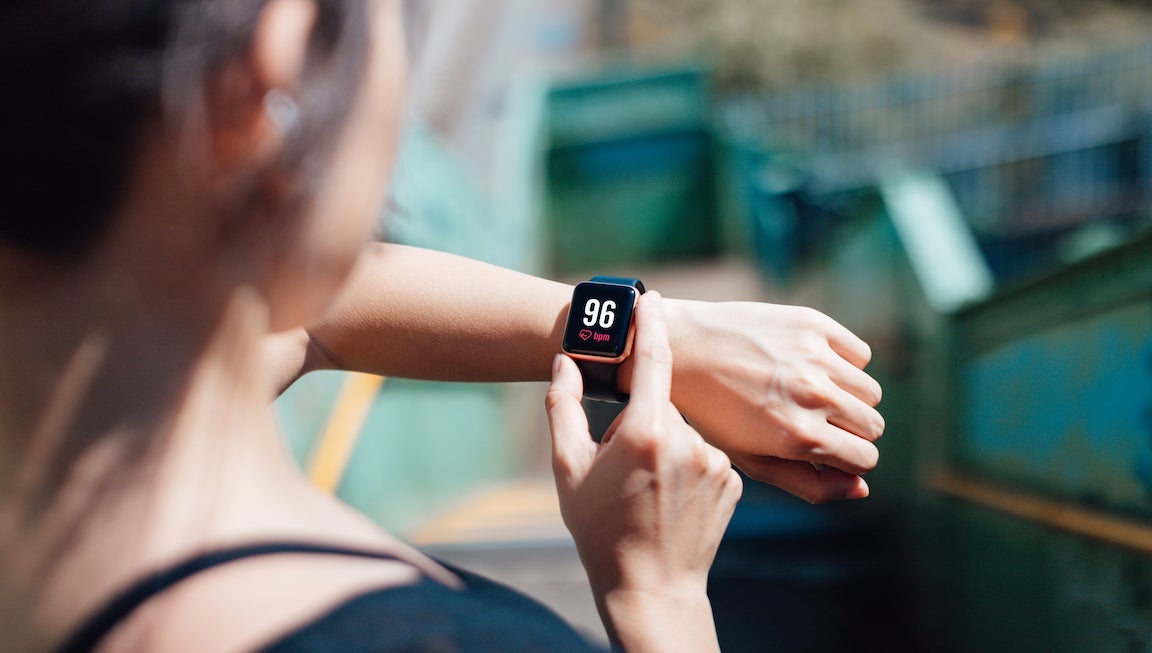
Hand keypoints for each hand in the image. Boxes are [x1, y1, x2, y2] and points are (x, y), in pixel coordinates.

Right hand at [546, 292, 741, 652]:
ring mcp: (718, 462)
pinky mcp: (735, 482)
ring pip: (687, 433)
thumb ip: (563, 408)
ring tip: (647, 490)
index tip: (649, 298)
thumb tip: (565, 364)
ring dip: (667, 448)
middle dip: (642, 424)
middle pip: (663, 407)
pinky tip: (671, 498)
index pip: (653, 361)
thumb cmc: (600, 529)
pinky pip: (707, 457)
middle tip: (622, 466)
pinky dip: (689, 467)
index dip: (650, 324)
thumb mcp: (567, 469)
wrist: (651, 587)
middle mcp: (689, 440)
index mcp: (646, 431)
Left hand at [648, 300, 883, 502]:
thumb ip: (810, 484)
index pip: (866, 459)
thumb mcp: (752, 460)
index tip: (829, 452)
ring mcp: (814, 356)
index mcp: (798, 436)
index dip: (850, 460)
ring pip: (870, 391)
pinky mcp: (812, 324)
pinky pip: (860, 354)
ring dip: (848, 398)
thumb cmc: (715, 413)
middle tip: (815, 422)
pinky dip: (844, 363)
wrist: (682, 348)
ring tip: (809, 395)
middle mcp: (812, 395)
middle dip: (851, 432)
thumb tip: (862, 490)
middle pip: (873, 426)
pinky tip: (810, 366)